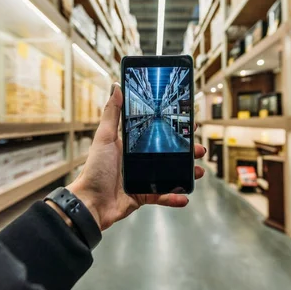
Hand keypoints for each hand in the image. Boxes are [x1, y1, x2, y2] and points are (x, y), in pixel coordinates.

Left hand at [67, 82, 205, 230]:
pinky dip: (174, 197)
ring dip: (186, 173)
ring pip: (171, 174)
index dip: (173, 128)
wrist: (91, 203)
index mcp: (131, 145)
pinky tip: (185, 196)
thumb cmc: (94, 169)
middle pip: (169, 153)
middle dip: (187, 152)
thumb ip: (111, 113)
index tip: (189, 123)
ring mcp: (143, 178)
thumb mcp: (104, 137)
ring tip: (198, 171)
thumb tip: (116, 86)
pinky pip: (163, 196)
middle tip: (199, 149)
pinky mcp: (144, 195)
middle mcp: (139, 160)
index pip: (157, 132)